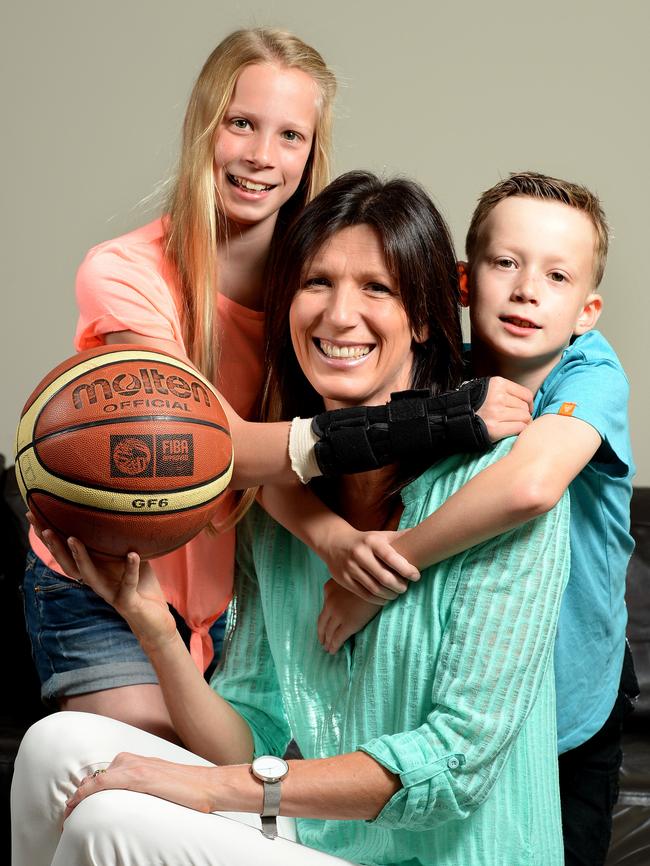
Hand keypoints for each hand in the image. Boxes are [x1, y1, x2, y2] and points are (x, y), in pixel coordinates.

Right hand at [27, 513, 175, 651]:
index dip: (49, 537)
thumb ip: (123, 539)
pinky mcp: (126, 601)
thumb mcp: (132, 557)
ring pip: (88, 575)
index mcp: (95, 569)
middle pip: (67, 564)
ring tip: (73, 539)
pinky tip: (132, 554)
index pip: (67, 552)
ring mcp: (109, 592)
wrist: (156, 619)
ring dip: (79, 557)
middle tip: (44, 528)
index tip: (34, 515)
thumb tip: (122, 508)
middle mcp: (96, 581)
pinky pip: (127, 583)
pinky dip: (131, 568)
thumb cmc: (142, 586)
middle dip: (54, 547)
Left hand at [64, 753, 221, 819]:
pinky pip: (104, 782)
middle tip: (69, 815)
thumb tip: (130, 798)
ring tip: (69, 815)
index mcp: (138, 761)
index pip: (103, 774)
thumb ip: (143, 785)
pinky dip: (86, 794)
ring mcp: (136, 766)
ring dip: (79, 797)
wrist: (208, 785)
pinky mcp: (140, 777)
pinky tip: (78, 805)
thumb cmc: (188, 788)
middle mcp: (133, 760)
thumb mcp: (160, 783)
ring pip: (96, 779)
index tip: (75, 806)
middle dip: (79, 795)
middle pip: (96, 776)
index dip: (85, 790)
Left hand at [317, 580, 381, 653]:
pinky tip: (333, 651)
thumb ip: (339, 588)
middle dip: (321, 634)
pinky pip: (337, 639)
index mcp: (328, 589)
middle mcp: (329, 602)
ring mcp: (337, 614)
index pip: (323, 609)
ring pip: (328, 632)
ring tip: (327, 648)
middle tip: (322, 642)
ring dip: (327, 642)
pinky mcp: (348, 624)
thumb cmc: (367, 580)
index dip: (323, 621)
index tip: (323, 627)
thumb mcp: (348, 579)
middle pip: (322, 623)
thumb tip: (338, 598)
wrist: (379, 585)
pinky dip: (333, 646)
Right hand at [319, 526, 419, 601]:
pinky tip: (385, 598)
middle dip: (399, 586)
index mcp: (372, 542)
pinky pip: (364, 595)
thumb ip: (402, 536)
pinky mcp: (344, 580)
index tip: (416, 576)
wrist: (335, 542)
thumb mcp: (381, 535)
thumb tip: (427, 533)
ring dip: (390, 595)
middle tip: (406, 587)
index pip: (391, 557)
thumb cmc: (366, 541)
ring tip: (397, 593)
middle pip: (384, 577)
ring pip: (374, 588)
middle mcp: (360, 554)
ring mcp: (350, 568)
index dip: (406, 569)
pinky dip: (378, 600)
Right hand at [477, 377, 532, 441]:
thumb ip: (507, 391)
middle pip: (525, 407)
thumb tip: (530, 404)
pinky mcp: (494, 428)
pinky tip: (512, 431)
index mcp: (498, 384)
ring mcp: (496, 413)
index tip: (526, 410)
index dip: (529, 404)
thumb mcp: (490, 389)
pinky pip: (519, 428)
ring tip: (513, 425)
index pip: (526, 394)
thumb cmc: (477, 405)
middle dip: (523, 414)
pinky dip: (519, 430)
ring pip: (525, 418)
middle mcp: (497, 397)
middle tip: (516, 419)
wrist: (456, 418)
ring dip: (522, 423)